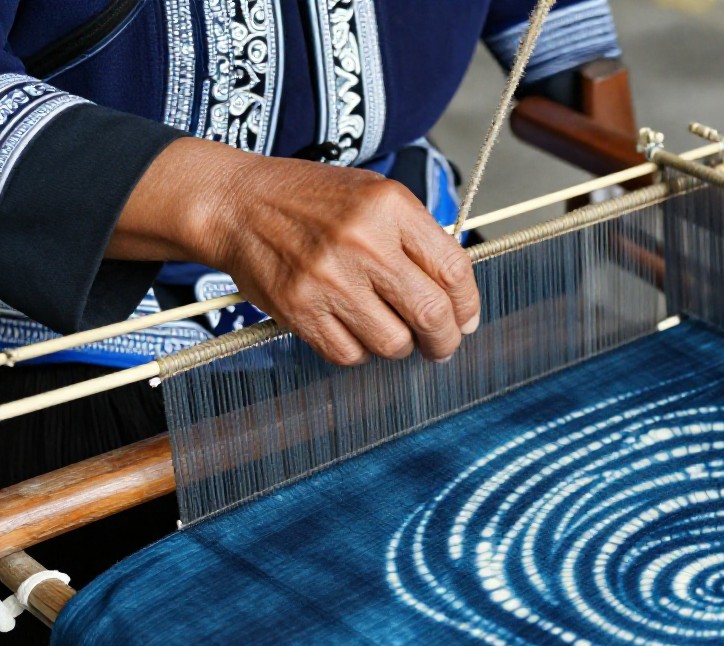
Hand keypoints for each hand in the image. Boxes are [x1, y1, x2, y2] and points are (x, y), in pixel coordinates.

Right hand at [112, 138, 479, 365]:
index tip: (466, 320)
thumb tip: (457, 294)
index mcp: (390, 206)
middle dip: (445, 340)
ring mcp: (330, 278)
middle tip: (442, 345)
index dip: (468, 305)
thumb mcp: (373, 193)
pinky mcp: (300, 309)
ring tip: (390, 330)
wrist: (236, 203)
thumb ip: (418, 236)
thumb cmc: (310, 199)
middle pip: (431, 314)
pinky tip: (353, 329)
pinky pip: (350, 354)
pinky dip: (359, 351)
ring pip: (394, 343)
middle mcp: (363, 241)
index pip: (454, 271)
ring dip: (400, 346)